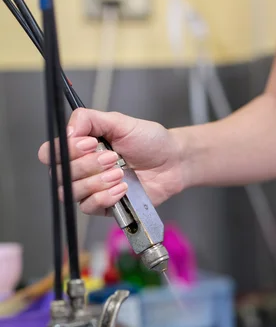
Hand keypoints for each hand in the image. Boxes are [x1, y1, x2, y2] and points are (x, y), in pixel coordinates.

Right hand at [38, 109, 184, 214]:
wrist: (172, 161)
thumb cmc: (148, 141)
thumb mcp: (119, 121)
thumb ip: (89, 119)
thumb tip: (67, 132)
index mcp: (79, 148)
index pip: (51, 153)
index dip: (65, 150)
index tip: (90, 143)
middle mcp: (81, 170)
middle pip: (60, 175)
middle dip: (86, 165)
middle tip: (112, 158)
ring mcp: (91, 190)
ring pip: (72, 193)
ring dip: (96, 182)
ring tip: (120, 173)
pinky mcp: (104, 207)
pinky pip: (89, 207)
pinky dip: (105, 197)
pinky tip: (123, 188)